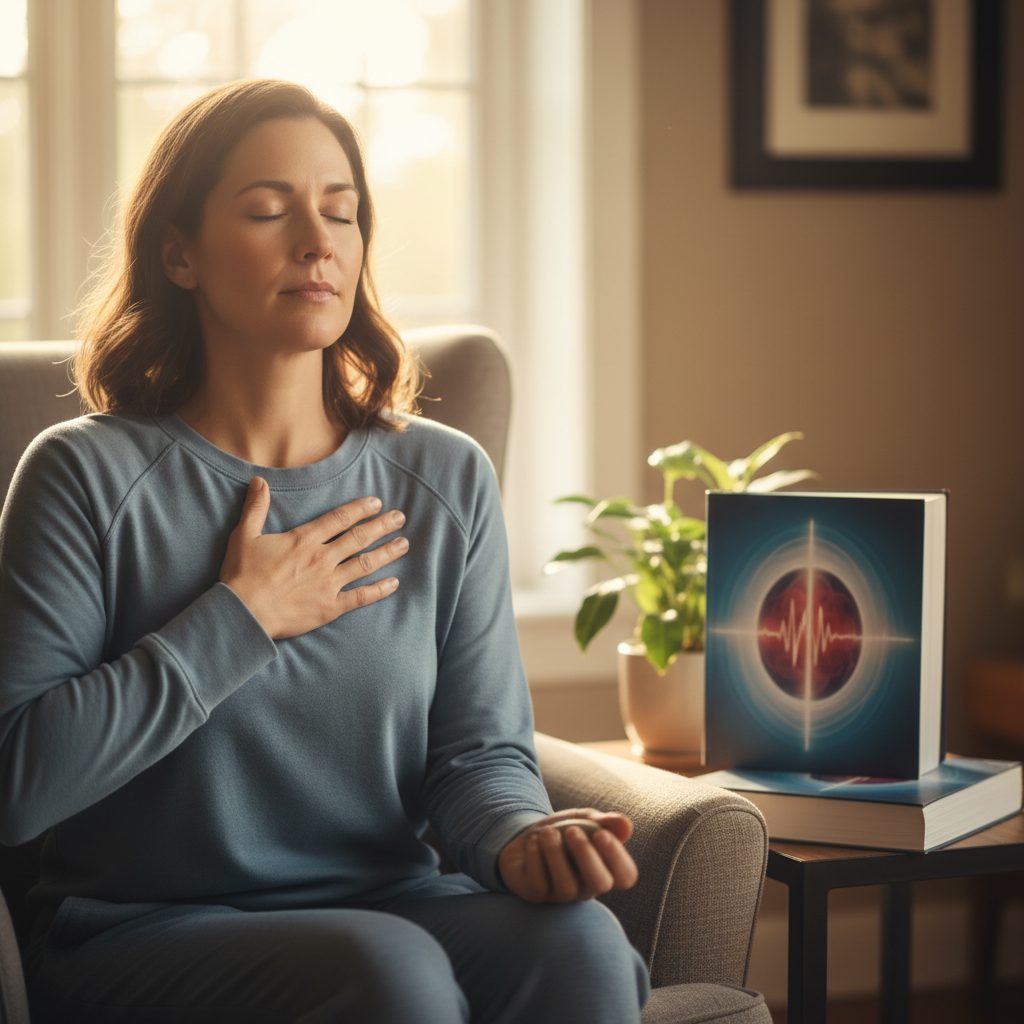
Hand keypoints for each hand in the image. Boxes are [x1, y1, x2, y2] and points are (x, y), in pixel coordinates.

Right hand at [220, 476, 407, 639]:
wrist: (242, 613)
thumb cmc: (241, 575)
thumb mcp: (244, 535)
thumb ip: (256, 507)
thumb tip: (259, 480)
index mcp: (304, 540)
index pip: (339, 519)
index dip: (360, 509)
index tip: (377, 503)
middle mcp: (321, 558)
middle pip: (359, 538)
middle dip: (382, 526)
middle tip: (400, 518)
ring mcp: (328, 583)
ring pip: (365, 564)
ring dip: (387, 553)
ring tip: (404, 544)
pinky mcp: (330, 607)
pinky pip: (360, 597)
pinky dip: (379, 590)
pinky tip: (394, 583)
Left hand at [498, 808, 638, 903]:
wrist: (528, 835)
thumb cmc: (564, 830)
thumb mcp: (584, 819)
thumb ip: (605, 822)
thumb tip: (626, 825)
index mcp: (605, 868)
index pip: (626, 875)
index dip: (617, 856)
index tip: (601, 833)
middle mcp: (586, 886)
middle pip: (600, 884)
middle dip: (587, 855)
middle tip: (572, 831)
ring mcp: (561, 894)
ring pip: (566, 887)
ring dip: (555, 853)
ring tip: (547, 832)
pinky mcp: (536, 895)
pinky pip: (538, 885)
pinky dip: (535, 858)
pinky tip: (533, 842)